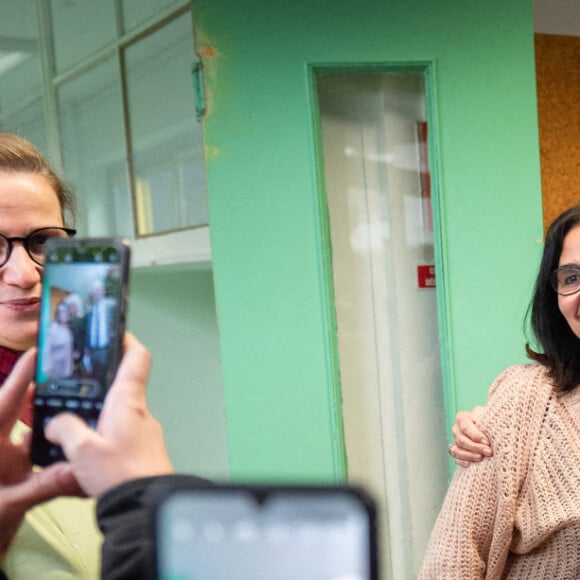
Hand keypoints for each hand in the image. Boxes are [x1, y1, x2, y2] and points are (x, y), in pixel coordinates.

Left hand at [0, 349, 80, 557]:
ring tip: (78, 400)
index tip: (36, 352)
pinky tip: (75, 436)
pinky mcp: (17, 466)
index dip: (20, 376)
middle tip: (68, 372)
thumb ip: (43, 487)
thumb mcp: (9, 504)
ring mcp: (7, 455)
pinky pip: (38, 445)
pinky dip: (54, 440)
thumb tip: (78, 470)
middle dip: (41, 389)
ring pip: (31, 426)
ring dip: (51, 415)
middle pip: (19, 407)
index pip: (4, 403)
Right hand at [45, 333, 173, 497]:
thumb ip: (65, 429)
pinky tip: (87, 447)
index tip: (111, 333)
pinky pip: (122, 432)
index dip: (126, 340)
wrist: (146, 506)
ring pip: (120, 410)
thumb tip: (56, 423)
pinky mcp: (143, 450)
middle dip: (99, 382)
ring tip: (72, 419)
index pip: (136, 357)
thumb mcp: (82, 450)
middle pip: (123, 383)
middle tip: (74, 383)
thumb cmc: (121, 474)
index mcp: (128, 401)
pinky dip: (105, 431)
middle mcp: (140, 411)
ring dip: (99, 410)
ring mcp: (144, 431)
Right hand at [450, 406, 492, 467]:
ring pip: (456, 449)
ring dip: (468, 455)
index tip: (487, 442)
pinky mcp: (456, 452)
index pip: (465, 426)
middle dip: (475, 447)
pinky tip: (470, 464)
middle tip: (489, 452)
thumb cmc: (490, 422)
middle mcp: (456, 429)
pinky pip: (455, 458)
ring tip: (481, 458)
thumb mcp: (489, 418)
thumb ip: (488, 421)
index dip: (475, 435)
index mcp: (462, 418)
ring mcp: (455, 441)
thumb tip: (494, 428)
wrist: (490, 430)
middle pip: (461, 439)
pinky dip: (462, 461)